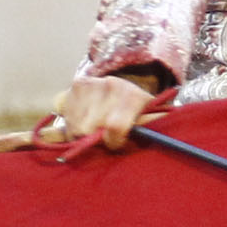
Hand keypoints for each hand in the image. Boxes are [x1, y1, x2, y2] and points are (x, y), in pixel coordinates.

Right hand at [43, 72, 163, 150]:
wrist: (128, 90)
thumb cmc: (141, 114)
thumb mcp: (152, 123)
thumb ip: (152, 131)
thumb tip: (163, 141)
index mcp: (133, 96)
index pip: (114, 126)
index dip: (112, 141)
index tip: (115, 144)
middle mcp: (112, 85)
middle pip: (87, 128)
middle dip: (93, 139)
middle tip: (103, 137)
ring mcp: (92, 83)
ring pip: (73, 123)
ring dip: (80, 133)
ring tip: (95, 128)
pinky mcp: (77, 84)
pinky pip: (63, 111)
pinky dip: (69, 120)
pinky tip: (82, 118)